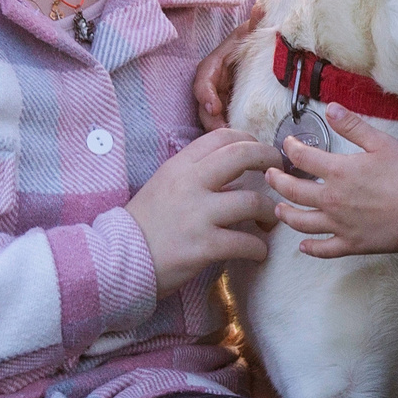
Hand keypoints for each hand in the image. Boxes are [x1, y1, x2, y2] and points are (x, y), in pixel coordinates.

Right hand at [127, 128, 282, 295]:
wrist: (117, 260)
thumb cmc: (144, 225)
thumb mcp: (163, 185)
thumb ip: (193, 173)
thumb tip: (231, 165)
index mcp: (179, 166)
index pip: (222, 137)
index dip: (250, 140)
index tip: (261, 152)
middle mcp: (189, 183)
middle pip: (243, 155)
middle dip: (269, 159)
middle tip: (281, 174)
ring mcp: (197, 214)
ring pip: (253, 201)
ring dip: (270, 212)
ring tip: (270, 221)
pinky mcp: (203, 246)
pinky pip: (246, 242)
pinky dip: (259, 249)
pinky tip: (258, 252)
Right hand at [193, 15, 257, 131]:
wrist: (250, 53)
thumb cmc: (246, 43)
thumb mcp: (249, 33)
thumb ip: (255, 22)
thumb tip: (261, 8)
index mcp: (213, 67)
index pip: (203, 81)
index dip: (206, 94)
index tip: (214, 107)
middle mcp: (211, 85)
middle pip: (204, 107)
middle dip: (212, 121)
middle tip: (224, 132)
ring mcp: (217, 100)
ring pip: (211, 119)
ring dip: (219, 131)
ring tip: (233, 140)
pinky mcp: (225, 111)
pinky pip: (222, 125)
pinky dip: (229, 134)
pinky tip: (240, 142)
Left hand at [266, 104, 397, 257]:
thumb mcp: (381, 142)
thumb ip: (353, 125)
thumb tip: (330, 109)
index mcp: (338, 171)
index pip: (302, 157)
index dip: (291, 148)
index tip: (288, 145)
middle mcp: (331, 199)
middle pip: (293, 191)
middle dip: (277, 182)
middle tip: (270, 175)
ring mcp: (339, 224)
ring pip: (302, 222)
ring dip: (286, 214)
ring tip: (278, 209)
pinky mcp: (350, 243)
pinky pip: (324, 249)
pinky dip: (311, 249)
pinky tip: (303, 246)